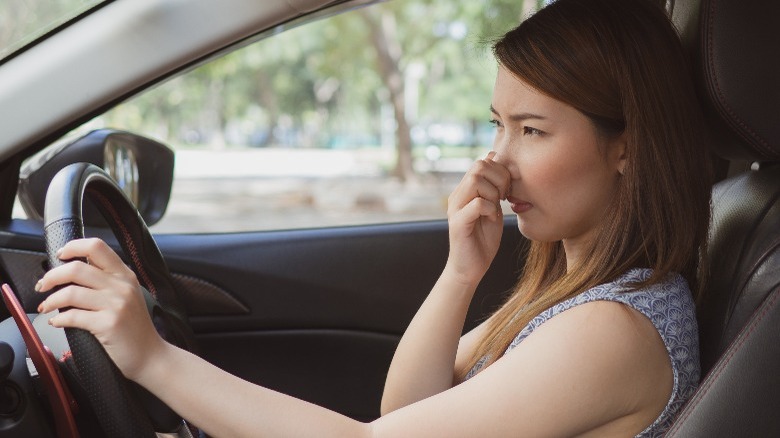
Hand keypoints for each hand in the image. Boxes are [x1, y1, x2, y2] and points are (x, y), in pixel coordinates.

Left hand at [35, 238, 164, 380]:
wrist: (150, 355)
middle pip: (76, 268)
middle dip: (52, 276)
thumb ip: (108, 281)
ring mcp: (116, 304)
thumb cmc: (134, 328)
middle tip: (43, 285)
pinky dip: (58, 319)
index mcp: (125, 275)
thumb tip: (73, 271)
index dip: (72, 247)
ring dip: (50, 300)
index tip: (59, 256)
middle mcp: (122, 286)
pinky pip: (72, 316)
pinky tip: (56, 322)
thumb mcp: (127, 296)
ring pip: (71, 292)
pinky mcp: (108, 324)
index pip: (96, 247)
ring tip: (45, 307)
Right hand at [445, 152, 510, 285]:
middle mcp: (457, 195)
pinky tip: (493, 219)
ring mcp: (455, 208)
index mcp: (465, 190)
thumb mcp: (493, 208)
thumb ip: (494, 188)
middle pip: (479, 167)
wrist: (470, 269)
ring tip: (497, 207)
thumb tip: (494, 159)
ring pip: (476, 180)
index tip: (507, 191)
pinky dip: (490, 209)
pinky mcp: (457, 223)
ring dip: (494, 193)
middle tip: (504, 197)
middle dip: (499, 179)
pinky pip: (477, 204)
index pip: (482, 162)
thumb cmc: (483, 239)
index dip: (501, 172)